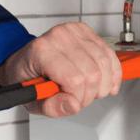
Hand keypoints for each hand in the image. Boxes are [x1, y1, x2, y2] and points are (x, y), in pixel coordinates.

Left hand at [0, 22, 121, 116]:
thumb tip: (73, 105)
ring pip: (104, 64)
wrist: (27, 60)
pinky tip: (106, 82)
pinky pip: (109, 54)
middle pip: (93, 73)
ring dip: (103, 84)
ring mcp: (74, 31)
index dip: (79, 97)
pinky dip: (112, 72)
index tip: (73, 102)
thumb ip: (53, 107)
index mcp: (42, 52)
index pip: (75, 80)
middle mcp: (59, 37)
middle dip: (91, 93)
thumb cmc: (28, 78)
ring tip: (90, 89)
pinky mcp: (87, 31)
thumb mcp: (33, 101)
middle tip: (80, 98)